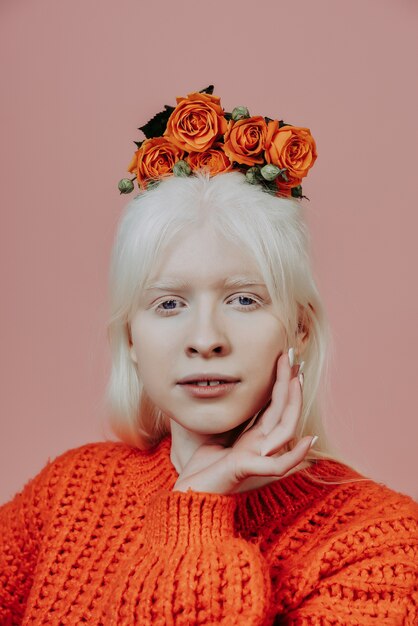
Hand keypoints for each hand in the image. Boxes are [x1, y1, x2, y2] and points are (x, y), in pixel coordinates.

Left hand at [172, 350, 314, 493]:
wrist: (192, 496)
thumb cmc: (204, 468)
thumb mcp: (219, 435)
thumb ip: (233, 421)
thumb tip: (232, 394)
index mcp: (255, 436)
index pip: (274, 405)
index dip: (281, 383)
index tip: (285, 360)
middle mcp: (261, 444)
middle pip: (283, 411)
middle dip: (289, 383)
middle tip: (291, 356)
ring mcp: (258, 457)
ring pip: (285, 430)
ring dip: (293, 405)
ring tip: (296, 380)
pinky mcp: (248, 470)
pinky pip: (279, 465)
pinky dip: (295, 455)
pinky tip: (307, 439)